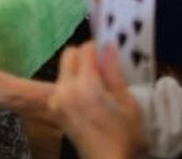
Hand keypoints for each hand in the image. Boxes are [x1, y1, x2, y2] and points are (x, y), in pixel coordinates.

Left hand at [47, 43, 145, 158]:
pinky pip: (61, 83)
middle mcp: (65, 89)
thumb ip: (114, 71)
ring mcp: (56, 99)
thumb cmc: (124, 135)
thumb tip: (108, 45)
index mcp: (85, 86)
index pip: (84, 49)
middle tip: (101, 66)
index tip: (108, 54)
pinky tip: (88, 95)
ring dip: (77, 68)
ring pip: (63, 67)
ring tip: (97, 83)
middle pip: (69, 54)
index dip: (98, 48)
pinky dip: (72, 81)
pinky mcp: (54, 107)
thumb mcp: (127, 102)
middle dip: (84, 55)